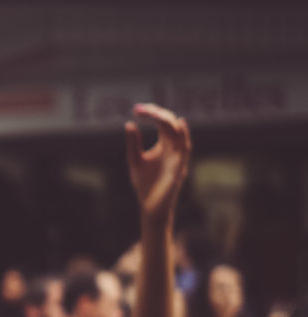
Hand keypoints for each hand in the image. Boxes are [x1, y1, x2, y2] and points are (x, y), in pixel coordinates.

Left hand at [125, 103, 190, 226]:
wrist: (149, 207)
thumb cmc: (145, 184)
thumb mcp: (135, 160)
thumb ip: (133, 143)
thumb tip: (130, 124)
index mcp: (165, 144)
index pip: (162, 122)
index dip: (151, 113)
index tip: (136, 109)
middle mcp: (174, 148)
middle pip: (170, 124)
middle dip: (157, 114)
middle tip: (141, 110)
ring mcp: (178, 158)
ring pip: (179, 134)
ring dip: (168, 122)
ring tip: (156, 114)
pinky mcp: (179, 169)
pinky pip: (185, 150)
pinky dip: (184, 137)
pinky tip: (179, 125)